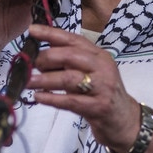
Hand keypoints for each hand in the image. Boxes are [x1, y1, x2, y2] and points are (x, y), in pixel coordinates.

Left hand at [26, 24, 140, 152]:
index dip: (52, 33)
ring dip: (44, 79)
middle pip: (70, 56)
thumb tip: (39, 58)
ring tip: (28, 82)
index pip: (74, 40)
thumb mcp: (91, 74)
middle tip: (29, 65)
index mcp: (99, 56)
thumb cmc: (103, 95)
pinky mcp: (99, 108)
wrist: (125, 122)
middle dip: (46, 58)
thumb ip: (70, 64)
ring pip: (68, 79)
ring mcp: (102, 88)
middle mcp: (102, 68)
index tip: (32, 30)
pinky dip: (52, 98)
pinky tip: (39, 97)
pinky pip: (71, 101)